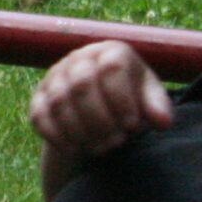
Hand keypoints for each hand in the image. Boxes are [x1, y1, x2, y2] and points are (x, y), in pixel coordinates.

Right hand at [28, 40, 170, 161]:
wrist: (102, 100)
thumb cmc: (132, 97)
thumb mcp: (150, 98)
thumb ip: (158, 106)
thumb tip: (162, 122)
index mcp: (111, 52)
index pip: (111, 68)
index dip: (121, 99)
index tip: (131, 125)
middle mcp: (79, 58)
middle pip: (81, 85)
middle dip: (99, 119)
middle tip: (116, 142)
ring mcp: (55, 76)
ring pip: (59, 102)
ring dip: (80, 131)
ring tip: (100, 148)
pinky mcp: (39, 96)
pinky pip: (40, 115)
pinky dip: (56, 135)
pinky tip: (74, 149)